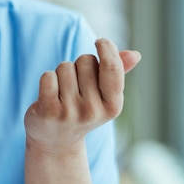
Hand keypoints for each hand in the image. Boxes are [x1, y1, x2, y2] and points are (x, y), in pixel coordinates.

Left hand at [24, 38, 140, 150]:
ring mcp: (70, 112)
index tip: (101, 41)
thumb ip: (116, 73)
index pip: (112, 68)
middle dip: (78, 66)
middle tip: (75, 86)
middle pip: (85, 61)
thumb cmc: (81, 110)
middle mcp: (93, 111)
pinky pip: (48, 76)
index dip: (107, 49)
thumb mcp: (102, 96)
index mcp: (113, 106)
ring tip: (62, 93)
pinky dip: (47, 80)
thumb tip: (135, 54)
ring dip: (61, 74)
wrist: (55, 142)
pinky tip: (49, 96)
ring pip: (65, 67)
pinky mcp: (49, 112)